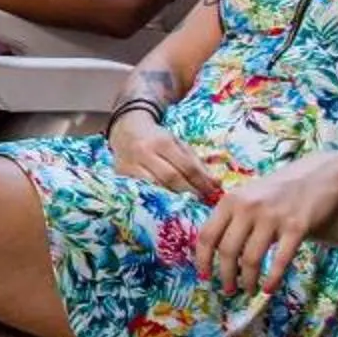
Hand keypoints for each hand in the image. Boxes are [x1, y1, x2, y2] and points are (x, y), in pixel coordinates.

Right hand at [109, 106, 223, 204]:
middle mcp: (145, 152)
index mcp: (163, 142)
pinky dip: (154, 198)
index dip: (201, 182)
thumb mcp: (178, 144)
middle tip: (202, 202)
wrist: (126, 130)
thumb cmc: (157, 139)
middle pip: (171, 178)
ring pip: (154, 186)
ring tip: (186, 206)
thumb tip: (216, 184)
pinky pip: (140, 190)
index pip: (186, 166)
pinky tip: (165, 205)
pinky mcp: (120, 174)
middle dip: (189, 192)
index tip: (213, 192)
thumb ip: (196, 163)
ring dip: (172, 199)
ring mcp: (130, 164)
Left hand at [194, 155, 337, 296]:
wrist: (321, 176)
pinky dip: (272, 279)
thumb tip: (215, 249)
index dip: (202, 260)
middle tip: (229, 289)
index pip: (207, 235)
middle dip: (226, 275)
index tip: (204, 276)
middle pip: (227, 251)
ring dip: (248, 280)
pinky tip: (268, 289)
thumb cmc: (280, 189)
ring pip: (250, 259)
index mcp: (231, 200)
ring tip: (249, 290)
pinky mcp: (296, 227)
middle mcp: (248, 207)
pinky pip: (279, 260)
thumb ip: (232, 216)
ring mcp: (272, 217)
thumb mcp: (249, 194)